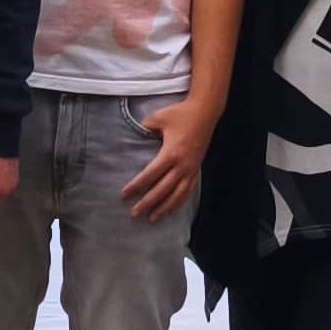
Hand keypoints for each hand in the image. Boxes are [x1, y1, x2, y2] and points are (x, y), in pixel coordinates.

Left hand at [122, 98, 218, 222]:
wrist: (206, 111)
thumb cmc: (180, 114)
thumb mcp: (158, 118)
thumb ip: (144, 129)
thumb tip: (133, 137)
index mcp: (171, 152)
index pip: (150, 175)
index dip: (136, 186)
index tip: (124, 195)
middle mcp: (183, 164)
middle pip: (163, 189)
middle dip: (148, 203)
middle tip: (134, 213)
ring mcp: (192, 168)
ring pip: (177, 194)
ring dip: (164, 207)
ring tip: (152, 218)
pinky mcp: (197, 169)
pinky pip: (188, 190)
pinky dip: (179, 202)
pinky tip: (170, 210)